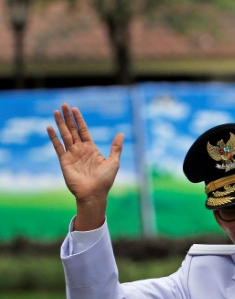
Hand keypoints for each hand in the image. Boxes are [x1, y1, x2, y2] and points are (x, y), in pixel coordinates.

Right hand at [46, 103, 123, 230]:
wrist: (94, 194)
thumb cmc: (105, 180)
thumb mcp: (113, 161)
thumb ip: (116, 147)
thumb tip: (121, 133)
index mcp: (91, 149)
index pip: (83, 131)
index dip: (79, 120)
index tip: (75, 109)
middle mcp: (80, 150)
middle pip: (72, 130)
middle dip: (68, 118)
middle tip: (63, 104)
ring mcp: (71, 155)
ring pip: (65, 135)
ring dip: (60, 124)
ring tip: (56, 112)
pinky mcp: (64, 161)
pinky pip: (58, 147)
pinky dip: (53, 137)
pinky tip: (49, 128)